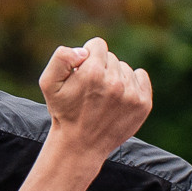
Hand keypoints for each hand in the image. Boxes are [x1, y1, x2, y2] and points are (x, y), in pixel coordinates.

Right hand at [38, 38, 151, 164]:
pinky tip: (119, 97)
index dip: (87, 57)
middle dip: (100, 68)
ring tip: (103, 98)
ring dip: (115, 78)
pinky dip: (132, 82)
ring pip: (124, 68)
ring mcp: (131, 94)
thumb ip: (61, 57)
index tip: (82, 74)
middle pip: (111, 57)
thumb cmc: (64, 112)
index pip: (97, 44)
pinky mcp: (143, 103)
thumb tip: (84, 51)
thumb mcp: (48, 83)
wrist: (80, 145)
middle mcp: (114, 82)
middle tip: (91, 91)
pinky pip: (141, 76)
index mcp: (92, 73)